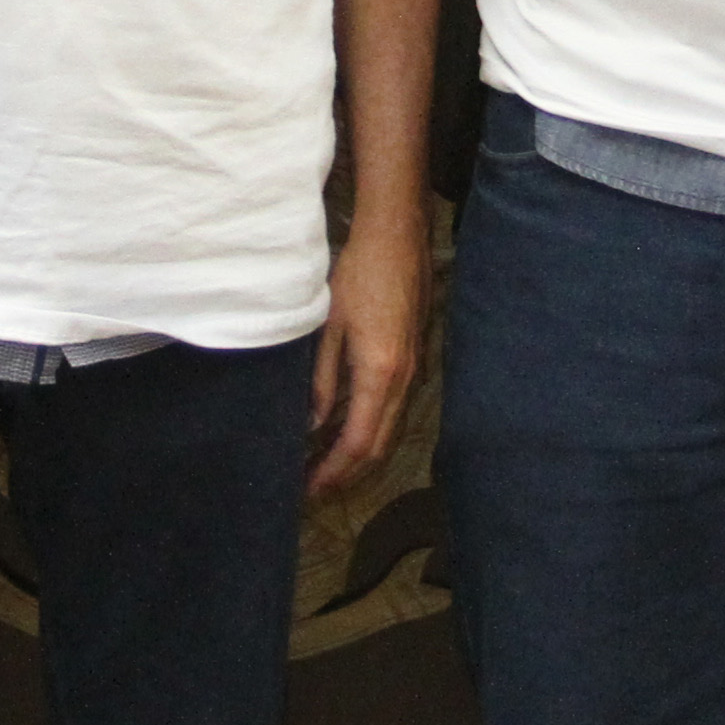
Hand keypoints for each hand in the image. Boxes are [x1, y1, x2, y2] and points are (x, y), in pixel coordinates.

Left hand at [310, 207, 427, 499]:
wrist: (397, 235)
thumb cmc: (359, 273)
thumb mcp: (330, 326)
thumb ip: (323, 379)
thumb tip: (314, 423)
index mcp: (380, 373)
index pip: (358, 442)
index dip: (334, 471)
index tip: (310, 488)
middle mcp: (404, 379)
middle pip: (379, 446)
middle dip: (348, 473)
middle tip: (315, 489)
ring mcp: (414, 369)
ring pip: (390, 430)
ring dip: (360, 455)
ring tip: (327, 467)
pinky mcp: (414, 357)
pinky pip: (395, 409)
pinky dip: (372, 429)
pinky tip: (348, 428)